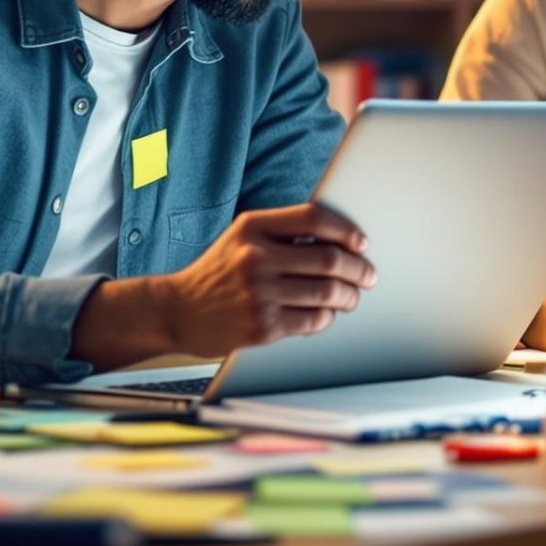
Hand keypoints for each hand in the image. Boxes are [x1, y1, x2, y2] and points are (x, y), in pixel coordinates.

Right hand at [77, 202, 373, 365]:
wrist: (177, 311)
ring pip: (327, 293)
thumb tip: (340, 239)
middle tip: (368, 275)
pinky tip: (327, 314)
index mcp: (253, 227)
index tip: (361, 243)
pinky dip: (327, 317)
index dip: (346, 230)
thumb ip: (282, 231)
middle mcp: (256, 257)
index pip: (314, 218)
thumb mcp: (241, 238)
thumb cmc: (217, 272)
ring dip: (349, 296)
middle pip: (329, 259)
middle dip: (359, 269)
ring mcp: (259, 293)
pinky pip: (313, 320)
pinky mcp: (262, 326)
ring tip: (352, 297)